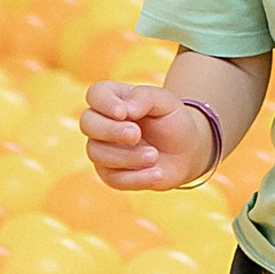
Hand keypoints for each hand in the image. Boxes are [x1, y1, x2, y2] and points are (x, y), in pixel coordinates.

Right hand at [81, 81, 216, 191]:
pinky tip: (157, 173)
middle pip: (87, 123)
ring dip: (127, 156)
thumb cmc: (172, 121)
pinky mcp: (111, 174)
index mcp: (113, 98)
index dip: (104, 103)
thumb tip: (126, 109)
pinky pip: (113, 179)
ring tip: (154, 155)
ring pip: (97, 153)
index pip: (95, 94)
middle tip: (136, 134)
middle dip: (110, 130)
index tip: (124, 113)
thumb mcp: (166, 102)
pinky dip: (136, 177)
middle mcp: (102, 123)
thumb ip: (145, 97)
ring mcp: (103, 150)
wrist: (186, 150)